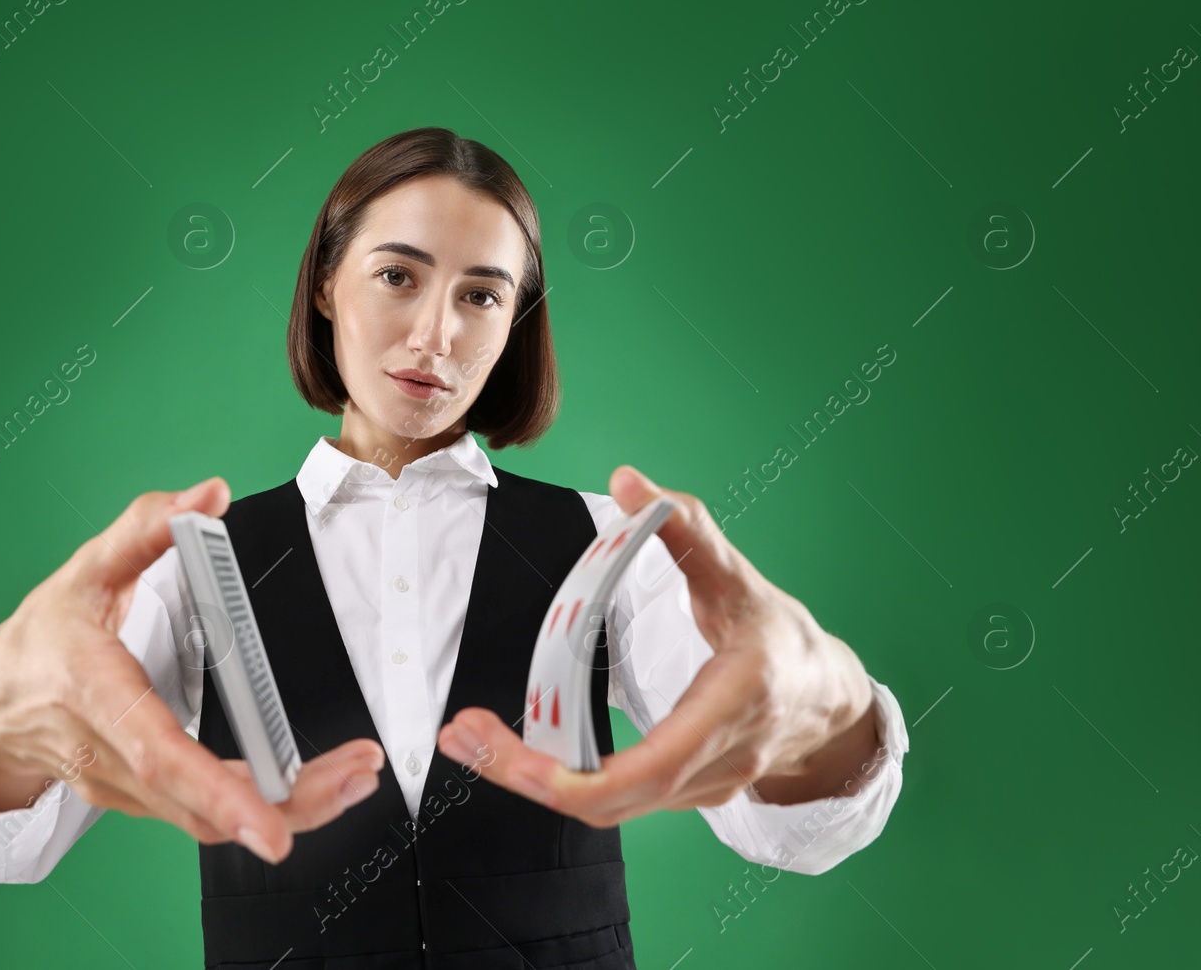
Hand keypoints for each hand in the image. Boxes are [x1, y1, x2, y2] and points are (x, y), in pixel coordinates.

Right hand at [0, 477, 385, 862]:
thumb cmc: (43, 636)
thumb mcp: (83, 569)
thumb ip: (146, 527)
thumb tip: (210, 494)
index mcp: (93, 693)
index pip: (160, 755)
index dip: (220, 795)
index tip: (273, 829)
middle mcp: (109, 755)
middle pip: (201, 805)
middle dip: (289, 803)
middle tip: (356, 777)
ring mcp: (124, 788)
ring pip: (209, 822)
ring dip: (290, 808)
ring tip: (353, 778)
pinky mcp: (141, 799)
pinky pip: (203, 817)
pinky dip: (262, 808)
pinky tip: (311, 787)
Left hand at [436, 465, 880, 825]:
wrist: (827, 699)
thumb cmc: (780, 637)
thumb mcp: (740, 577)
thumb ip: (686, 527)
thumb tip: (632, 481)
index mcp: (732, 704)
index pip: (652, 767)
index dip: (579, 777)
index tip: (518, 757)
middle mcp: (717, 760)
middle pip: (611, 801)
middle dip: (526, 777)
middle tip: (461, 737)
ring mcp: (702, 787)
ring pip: (605, 808)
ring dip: (530, 780)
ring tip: (469, 740)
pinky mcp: (682, 795)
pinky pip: (613, 799)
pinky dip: (558, 779)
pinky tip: (515, 751)